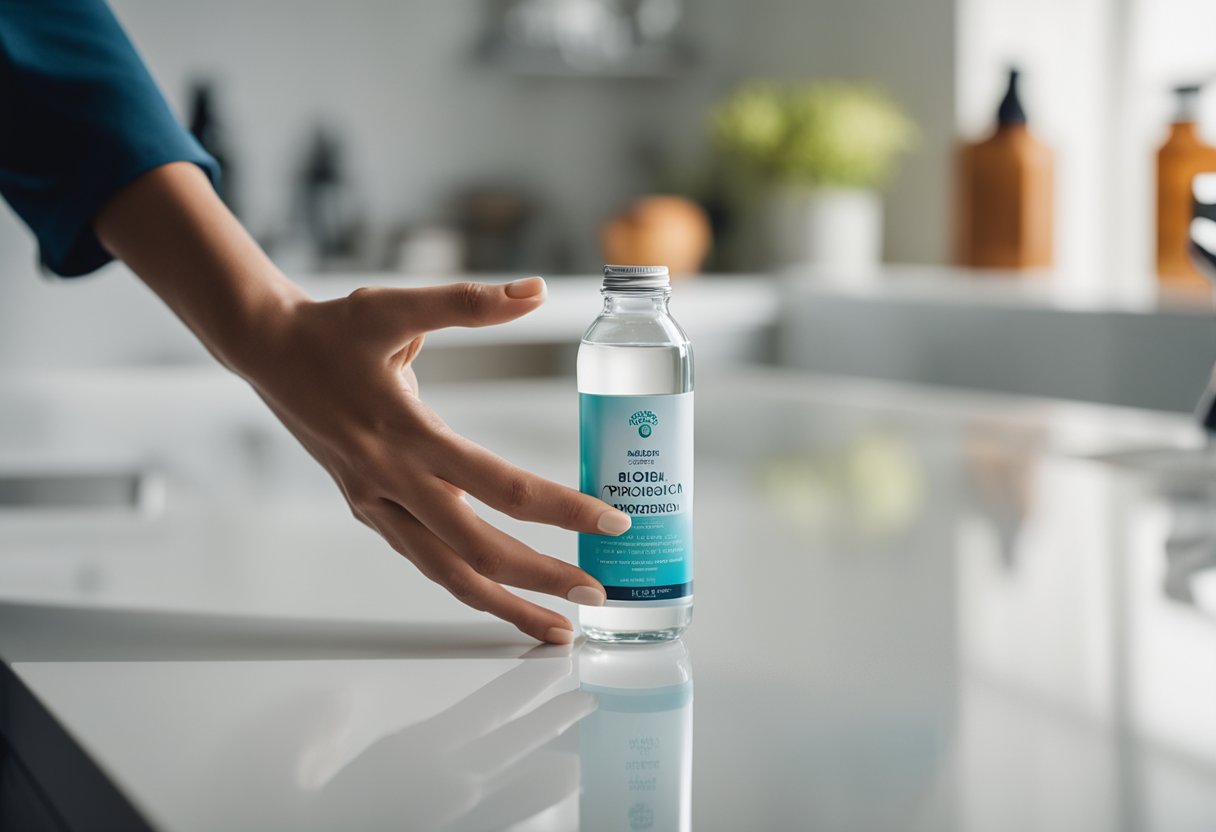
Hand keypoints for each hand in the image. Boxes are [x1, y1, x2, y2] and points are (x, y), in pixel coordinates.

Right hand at [93, 164, 626, 643]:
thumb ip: (469, 303)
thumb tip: (537, 290)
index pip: (502, 486)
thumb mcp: (397, 306)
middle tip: (597, 597)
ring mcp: (375, 503)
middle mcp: (392, 480)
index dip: (562, 509)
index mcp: (407, 432)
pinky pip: (423, 560)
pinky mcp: (367, 510)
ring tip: (555, 630)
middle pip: (478, 550)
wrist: (264, 354)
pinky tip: (501, 596)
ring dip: (503, 605)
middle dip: (541, 578)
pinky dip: (466, 585)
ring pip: (446, 573)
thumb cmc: (333, 328)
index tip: (611, 523)